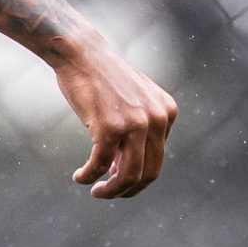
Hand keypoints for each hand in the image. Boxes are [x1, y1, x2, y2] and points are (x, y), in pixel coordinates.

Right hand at [52, 34, 176, 198]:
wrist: (81, 53)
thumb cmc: (101, 78)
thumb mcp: (131, 103)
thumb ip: (137, 134)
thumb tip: (123, 173)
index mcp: (167, 112)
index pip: (157, 158)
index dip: (136, 172)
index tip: (114, 173)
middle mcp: (157, 118)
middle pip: (148, 173)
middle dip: (127, 190)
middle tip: (106, 193)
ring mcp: (136, 123)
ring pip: (129, 176)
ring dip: (111, 191)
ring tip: (96, 192)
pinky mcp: (110, 127)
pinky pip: (100, 165)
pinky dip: (89, 176)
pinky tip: (79, 177)